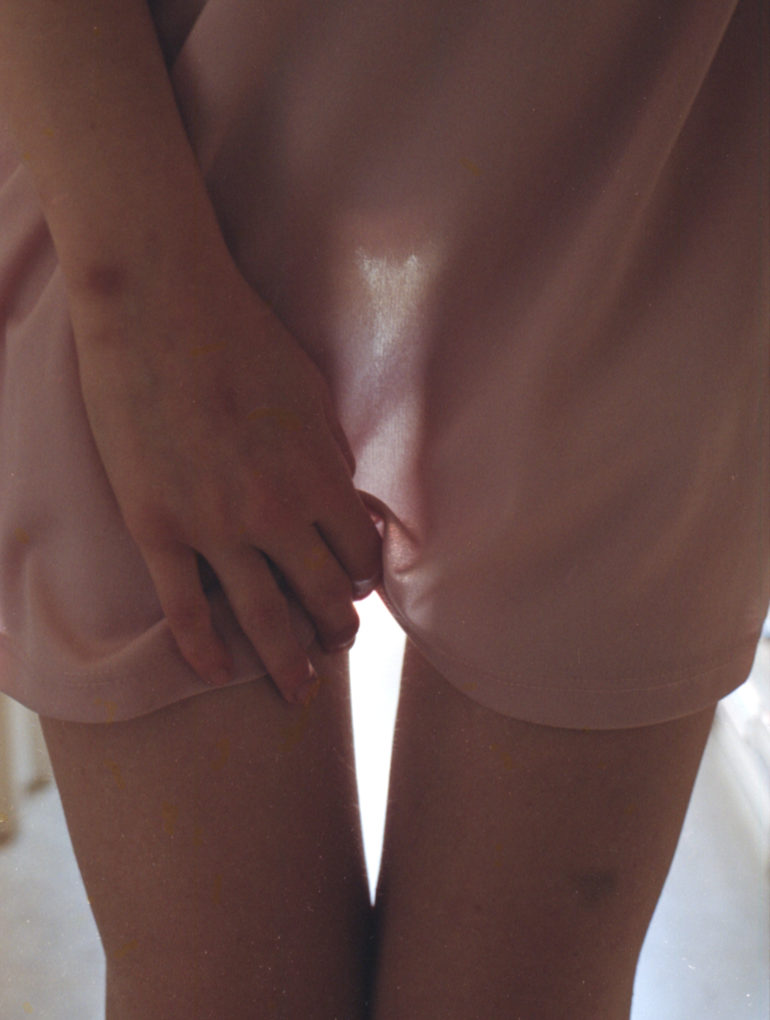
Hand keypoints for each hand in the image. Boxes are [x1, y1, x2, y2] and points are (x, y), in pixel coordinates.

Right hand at [69, 255, 381, 703]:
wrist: (158, 307)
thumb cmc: (243, 337)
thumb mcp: (312, 392)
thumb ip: (331, 454)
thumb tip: (344, 494)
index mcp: (320, 477)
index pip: (362, 556)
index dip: (366, 579)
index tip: (360, 586)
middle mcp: (275, 514)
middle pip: (324, 597)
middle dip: (340, 629)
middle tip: (341, 643)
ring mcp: (213, 527)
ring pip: (264, 619)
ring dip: (289, 661)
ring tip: (301, 688)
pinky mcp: (157, 528)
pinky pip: (185, 610)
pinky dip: (204, 650)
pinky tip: (216, 674)